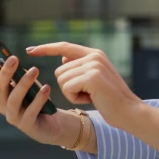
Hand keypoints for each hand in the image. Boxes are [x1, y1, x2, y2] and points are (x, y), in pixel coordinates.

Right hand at [0, 36, 75, 145]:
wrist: (53, 124)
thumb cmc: (38, 99)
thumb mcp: (29, 82)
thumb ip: (19, 73)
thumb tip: (9, 56)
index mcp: (1, 91)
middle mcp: (2, 103)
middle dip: (5, 72)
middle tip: (14, 58)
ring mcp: (13, 116)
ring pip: (13, 100)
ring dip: (23, 84)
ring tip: (35, 70)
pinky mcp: (27, 126)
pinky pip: (31, 112)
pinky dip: (38, 99)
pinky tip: (46, 88)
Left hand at [25, 42, 140, 129]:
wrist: (129, 111)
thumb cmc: (110, 99)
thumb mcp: (94, 78)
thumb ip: (80, 66)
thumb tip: (63, 56)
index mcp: (94, 54)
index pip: (64, 46)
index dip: (46, 48)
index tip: (29, 50)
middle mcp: (94, 56)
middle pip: (60, 70)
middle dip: (68, 87)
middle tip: (88, 94)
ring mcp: (93, 65)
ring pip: (61, 80)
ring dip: (71, 93)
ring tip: (91, 96)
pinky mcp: (91, 77)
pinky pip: (67, 88)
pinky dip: (74, 98)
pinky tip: (91, 99)